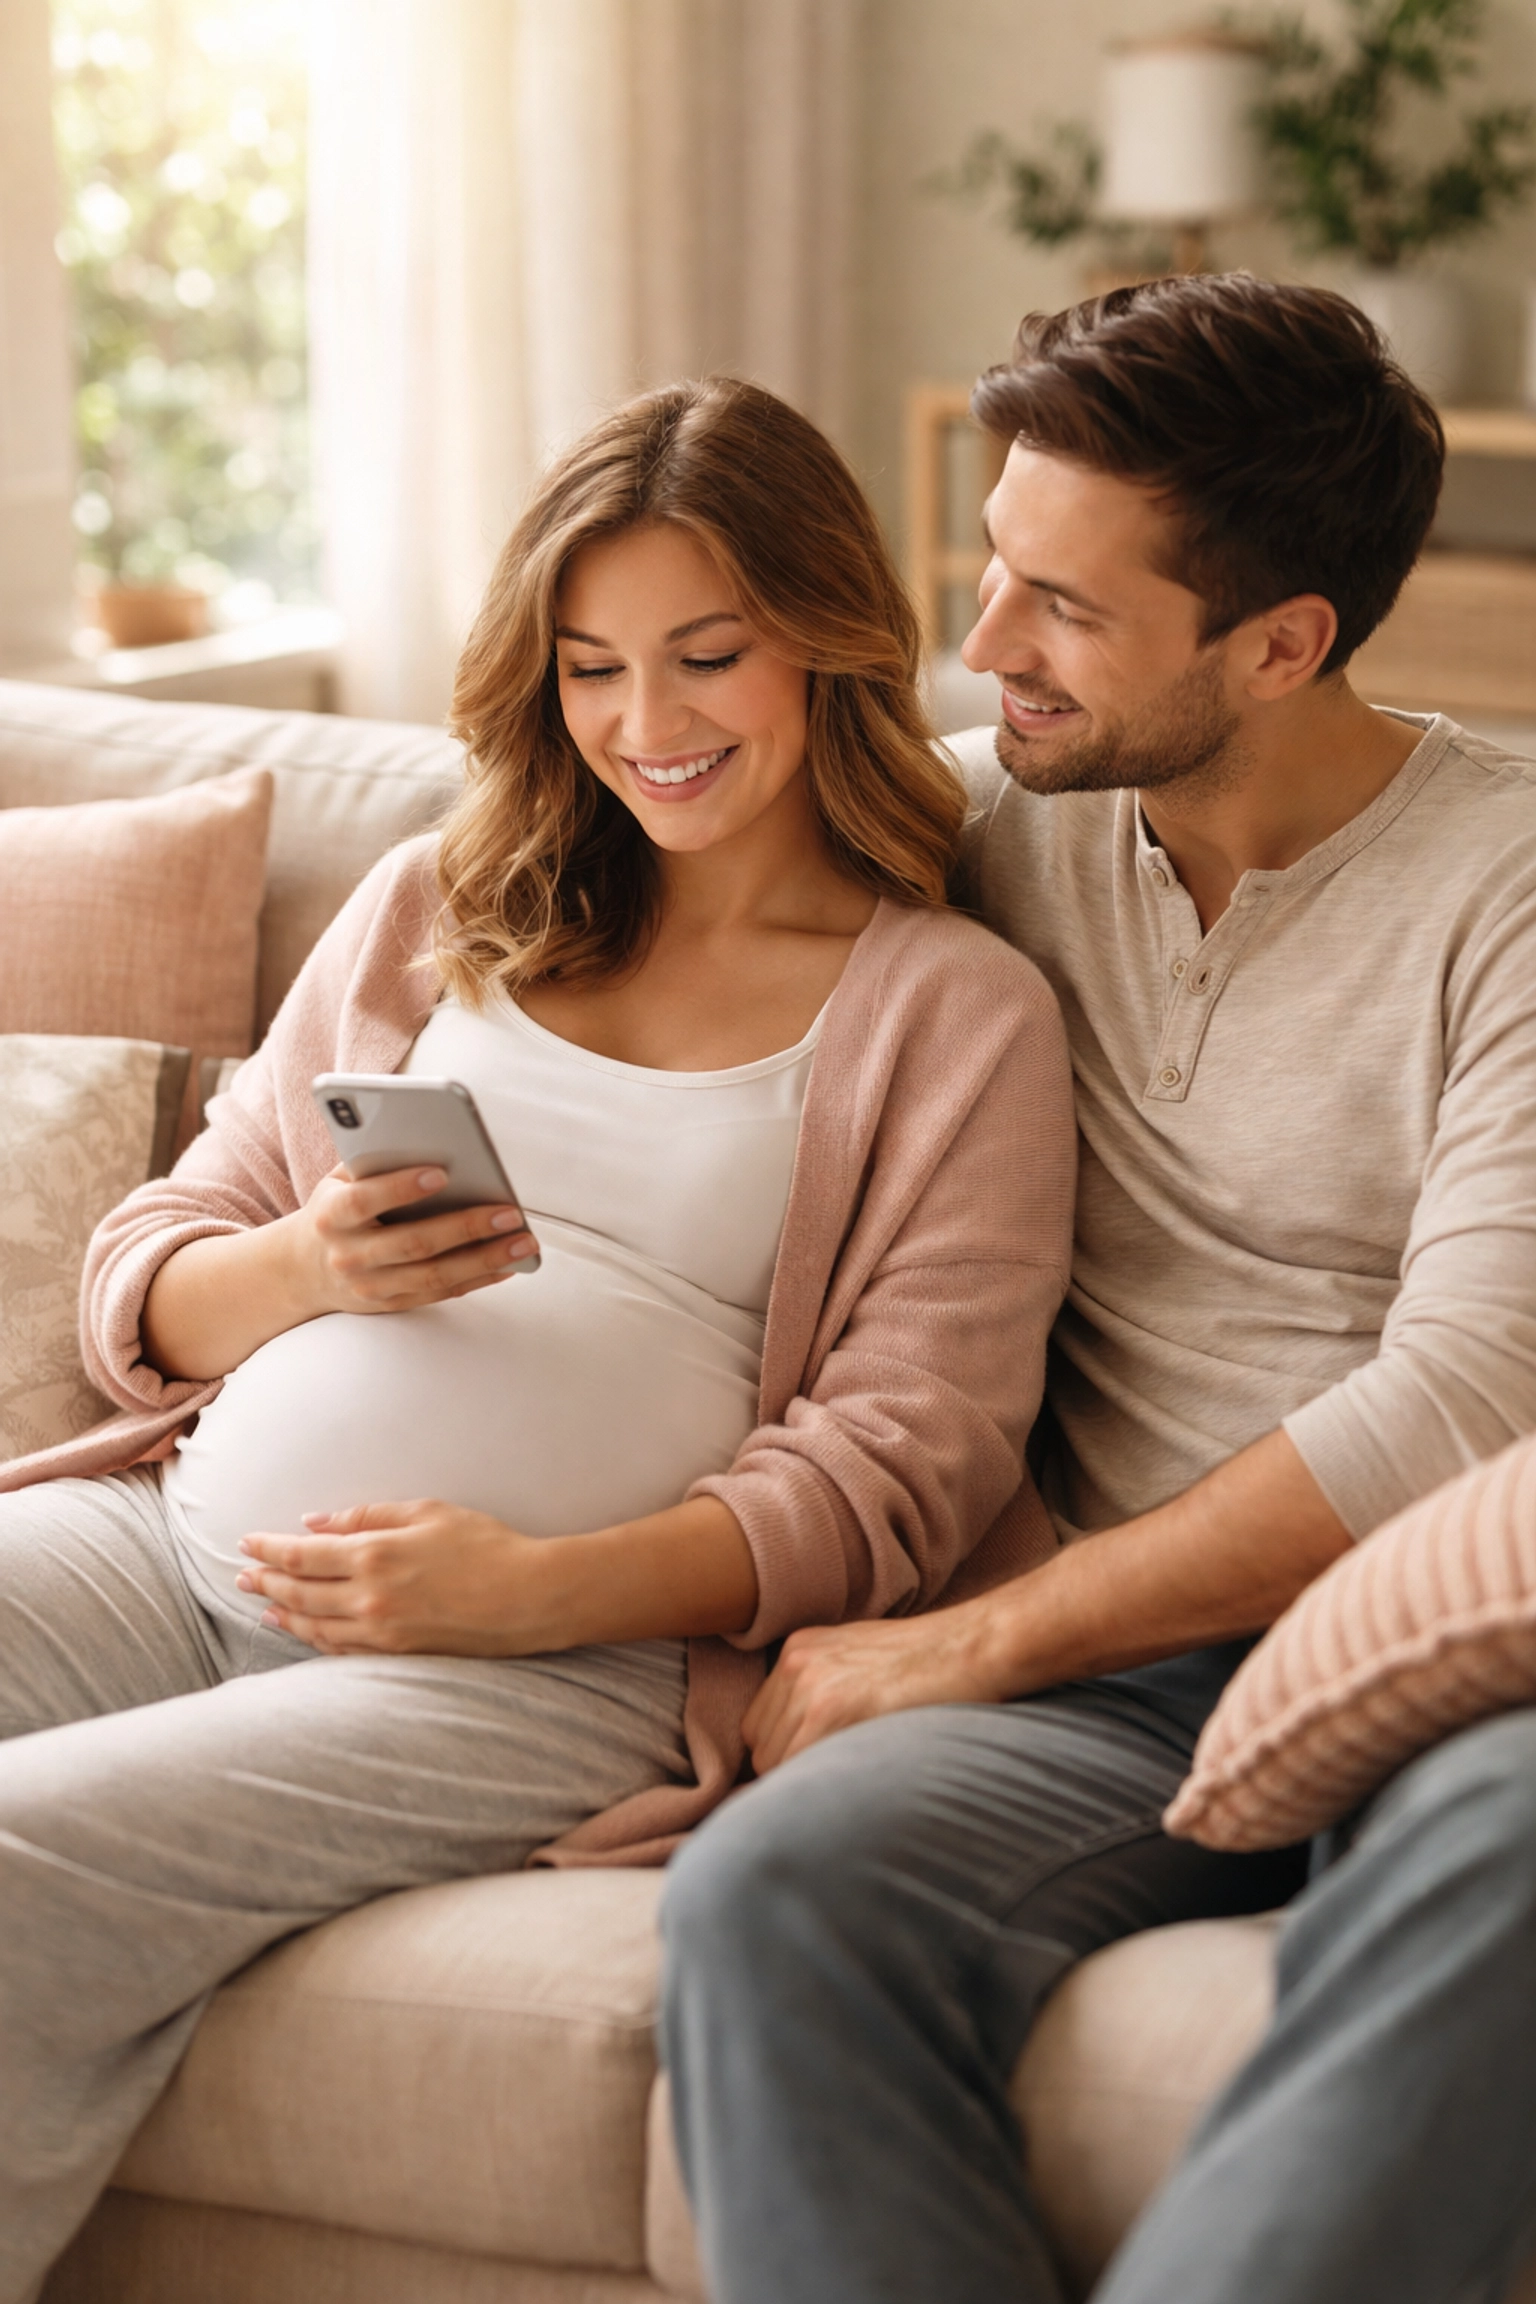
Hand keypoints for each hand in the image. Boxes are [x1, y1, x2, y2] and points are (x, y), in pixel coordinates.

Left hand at [236, 1498, 554, 1655]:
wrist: (529, 1597)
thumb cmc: (486, 1545)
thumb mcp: (428, 1512)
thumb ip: (368, 1516)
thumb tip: (315, 1523)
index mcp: (374, 1555)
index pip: (301, 1555)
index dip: (268, 1549)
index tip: (246, 1543)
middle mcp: (368, 1598)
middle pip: (298, 1593)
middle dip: (265, 1583)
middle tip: (242, 1576)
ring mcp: (381, 1632)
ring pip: (314, 1626)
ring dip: (283, 1616)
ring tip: (262, 1607)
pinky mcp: (397, 1655)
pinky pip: (341, 1650)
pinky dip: (315, 1640)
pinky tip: (305, 1632)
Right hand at [292, 1165, 538, 1318]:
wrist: (304, 1269)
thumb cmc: (337, 1208)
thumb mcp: (340, 1181)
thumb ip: (374, 1161)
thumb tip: (430, 1139)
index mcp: (331, 1216)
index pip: (364, 1200)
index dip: (401, 1187)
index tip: (443, 1171)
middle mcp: (349, 1256)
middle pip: (413, 1244)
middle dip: (465, 1227)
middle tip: (510, 1212)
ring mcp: (371, 1286)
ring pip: (434, 1276)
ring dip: (485, 1259)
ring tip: (524, 1241)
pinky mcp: (392, 1304)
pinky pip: (442, 1293)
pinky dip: (479, 1279)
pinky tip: (511, 1263)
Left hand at [742, 1604, 1008, 1773]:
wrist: (975, 1647)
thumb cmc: (933, 1664)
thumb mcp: (863, 1665)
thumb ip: (825, 1696)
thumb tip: (803, 1754)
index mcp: (799, 1649)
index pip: (761, 1724)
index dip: (785, 1754)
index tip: (815, 1770)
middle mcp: (795, 1662)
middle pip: (762, 1746)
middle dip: (791, 1771)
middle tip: (840, 1778)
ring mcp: (809, 1685)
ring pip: (774, 1764)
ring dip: (806, 1781)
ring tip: (855, 1777)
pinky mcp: (830, 1710)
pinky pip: (796, 1770)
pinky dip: (818, 1786)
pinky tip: (857, 1778)